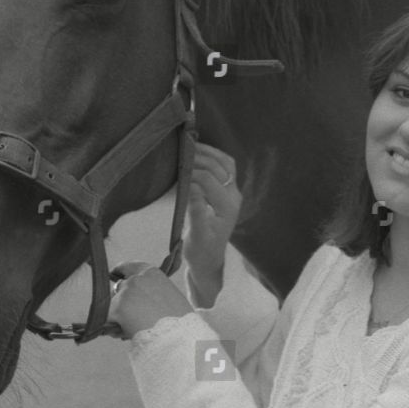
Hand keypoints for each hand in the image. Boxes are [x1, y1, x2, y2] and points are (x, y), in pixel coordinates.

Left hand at [106, 261, 193, 339]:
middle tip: (129, 317)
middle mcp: (136, 278)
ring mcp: (125, 293)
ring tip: (132, 330)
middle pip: (118, 288)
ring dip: (117, 316)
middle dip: (119, 301)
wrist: (179, 338)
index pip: (128, 267)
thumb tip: (135, 300)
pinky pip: (108, 320)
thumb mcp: (169, 297)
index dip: (120, 273)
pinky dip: (114, 328)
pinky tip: (126, 335)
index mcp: (151, 273)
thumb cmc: (180, 323)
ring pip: (112, 305)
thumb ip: (152, 292)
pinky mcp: (117, 309)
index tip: (114, 276)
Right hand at [184, 143, 242, 276]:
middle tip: (179, 151)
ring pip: (226, 163)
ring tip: (189, 145)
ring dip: (209, 152)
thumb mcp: (196, 236)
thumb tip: (192, 186)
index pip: (210, 179)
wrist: (208, 261)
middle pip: (219, 167)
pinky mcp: (227, 192)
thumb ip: (196, 212)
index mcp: (227, 207)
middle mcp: (234, 197)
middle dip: (200, 157)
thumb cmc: (200, 252)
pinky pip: (224, 167)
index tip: (175, 167)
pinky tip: (197, 153)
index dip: (192, 171)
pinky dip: (212, 156)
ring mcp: (232, 193)